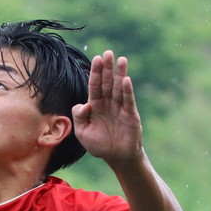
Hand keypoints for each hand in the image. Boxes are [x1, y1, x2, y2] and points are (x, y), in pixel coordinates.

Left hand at [70, 50, 143, 164]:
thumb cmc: (99, 145)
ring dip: (120, 74)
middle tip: (108, 53)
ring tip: (121, 59)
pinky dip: (128, 91)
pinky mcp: (130, 115)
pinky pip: (128, 101)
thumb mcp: (82, 132)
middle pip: (107, 82)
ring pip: (119, 88)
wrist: (117, 158)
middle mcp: (108, 103)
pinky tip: (127, 80)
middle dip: (107, 68)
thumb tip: (84, 104)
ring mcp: (120, 107)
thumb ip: (79, 117)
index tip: (96, 58)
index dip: (95, 72)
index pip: (95, 85)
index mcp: (95, 105)